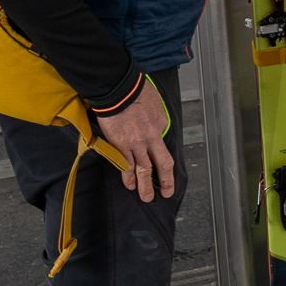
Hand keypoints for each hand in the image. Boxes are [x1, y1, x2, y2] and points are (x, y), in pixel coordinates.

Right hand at [95, 78, 176, 202]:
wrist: (119, 89)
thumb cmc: (134, 89)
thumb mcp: (154, 100)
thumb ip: (154, 113)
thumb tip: (152, 117)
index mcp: (161, 124)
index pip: (162, 142)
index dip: (159, 151)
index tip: (158, 159)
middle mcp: (152, 137)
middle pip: (162, 163)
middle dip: (165, 180)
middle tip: (167, 192)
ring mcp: (137, 144)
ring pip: (144, 169)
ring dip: (145, 185)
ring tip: (146, 197)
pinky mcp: (121, 146)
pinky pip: (126, 165)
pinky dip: (128, 176)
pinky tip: (130, 185)